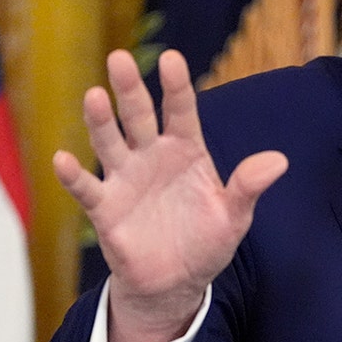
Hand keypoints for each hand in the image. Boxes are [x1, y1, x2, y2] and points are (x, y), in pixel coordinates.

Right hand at [52, 49, 287, 341]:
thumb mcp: (234, 216)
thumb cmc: (206, 242)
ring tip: (94, 96)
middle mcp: (152, 156)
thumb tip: (279, 161)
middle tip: (119, 58)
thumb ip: (248, 186)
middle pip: (139, 116)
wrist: (176, 283)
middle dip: (130, 89)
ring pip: (110, 142)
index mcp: (187, 150)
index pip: (181, 111)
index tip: (171, 58)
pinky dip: (74, 175)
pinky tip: (62, 159)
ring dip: (101, 121)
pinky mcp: (106, 209)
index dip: (177, 86)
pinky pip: (87, 188)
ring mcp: (126, 179)